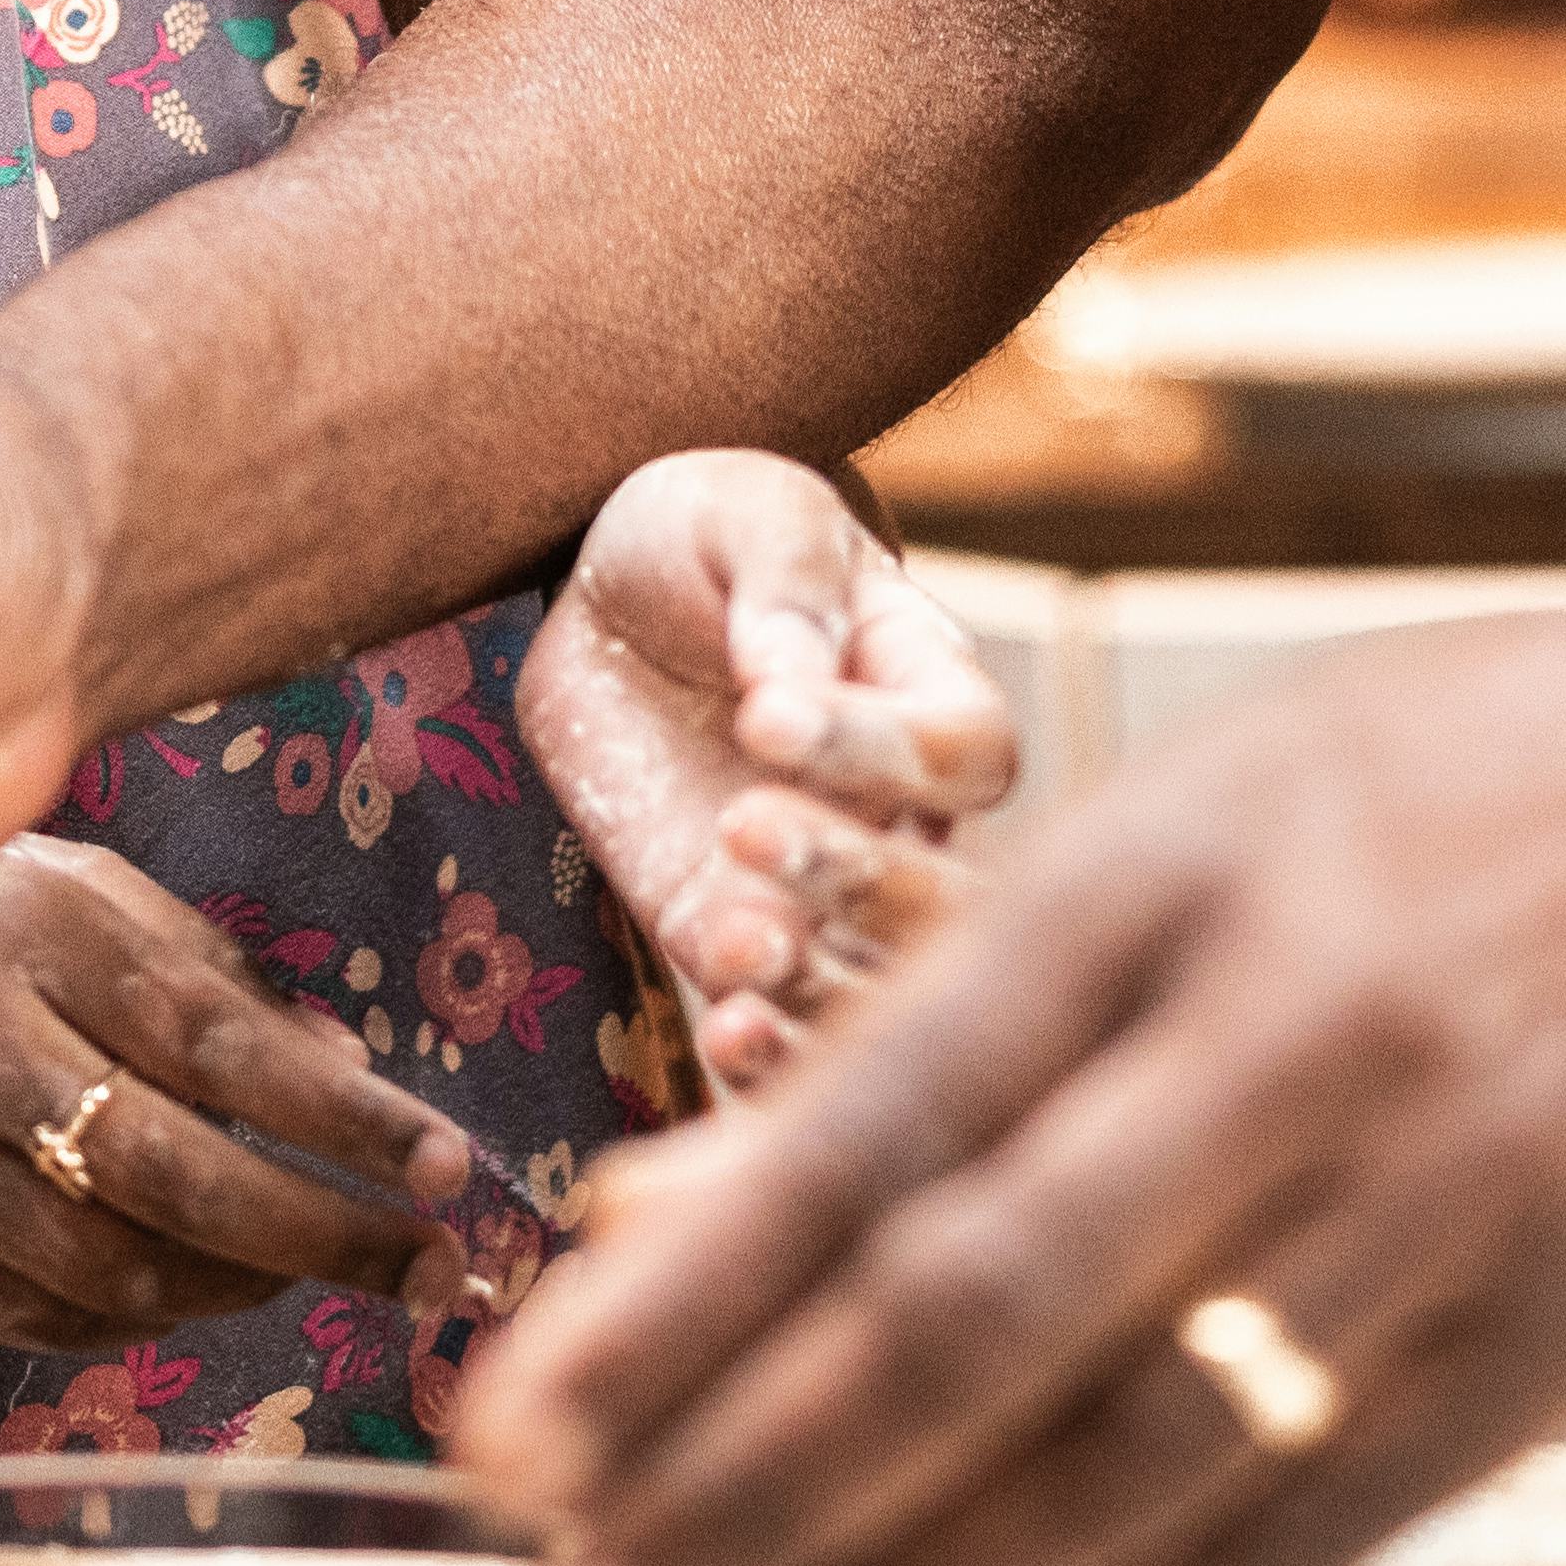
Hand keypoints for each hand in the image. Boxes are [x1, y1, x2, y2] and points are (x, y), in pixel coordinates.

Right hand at [0, 834, 484, 1346]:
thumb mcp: (64, 889)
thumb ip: (204, 968)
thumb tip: (345, 1062)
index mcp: (36, 931)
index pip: (220, 1040)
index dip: (345, 1115)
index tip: (448, 1164)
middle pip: (180, 1176)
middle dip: (328, 1234)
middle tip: (435, 1263)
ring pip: (117, 1271)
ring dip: (245, 1288)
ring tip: (325, 1271)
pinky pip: (44, 1317)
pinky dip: (141, 1317)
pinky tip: (201, 1288)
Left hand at [455, 490, 1565, 1565]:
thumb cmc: (1442, 793)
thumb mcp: (1177, 824)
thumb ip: (935, 1024)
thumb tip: (655, 1214)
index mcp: (1168, 869)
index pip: (878, 1121)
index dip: (685, 1302)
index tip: (520, 1426)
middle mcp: (1293, 1027)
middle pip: (975, 1306)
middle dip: (746, 1479)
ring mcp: (1441, 1189)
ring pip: (1128, 1444)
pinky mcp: (1559, 1329)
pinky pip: (1304, 1522)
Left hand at [517, 453, 1022, 1094]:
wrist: (606, 601)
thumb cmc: (708, 534)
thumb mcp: (748, 514)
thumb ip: (783, 581)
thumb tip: (790, 680)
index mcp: (933, 691)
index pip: (959, 747)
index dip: (880, 746)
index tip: (764, 714)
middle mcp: (904, 811)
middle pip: (945, 891)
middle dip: (859, 878)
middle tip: (744, 823)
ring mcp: (823, 892)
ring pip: (874, 981)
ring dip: (817, 984)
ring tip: (733, 950)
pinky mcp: (730, 936)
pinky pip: (776, 1022)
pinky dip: (765, 1050)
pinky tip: (724, 1032)